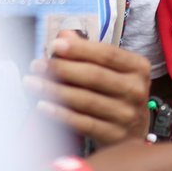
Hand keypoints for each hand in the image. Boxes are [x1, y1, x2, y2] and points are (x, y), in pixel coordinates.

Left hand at [25, 31, 151, 146]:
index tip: (55, 45)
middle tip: (38, 65)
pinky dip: (61, 114)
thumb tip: (64, 36)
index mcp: (138, 67)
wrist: (134, 129)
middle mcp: (136, 90)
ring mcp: (127, 114)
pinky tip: (43, 106)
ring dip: (55, 91)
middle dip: (62, 69)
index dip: (80, 49)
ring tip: (33, 83)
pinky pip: (83, 123)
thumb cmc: (117, 93)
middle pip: (95, 76)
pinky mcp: (115, 135)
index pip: (107, 54)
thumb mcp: (111, 70)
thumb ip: (89, 52)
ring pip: (86, 100)